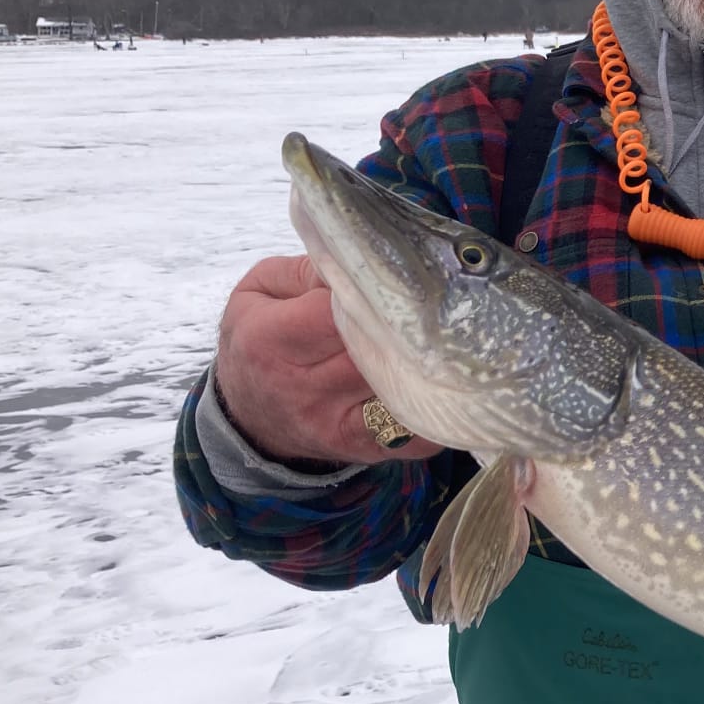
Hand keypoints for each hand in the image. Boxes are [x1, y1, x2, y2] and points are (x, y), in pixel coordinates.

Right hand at [213, 254, 442, 467]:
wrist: (248, 415)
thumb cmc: (259, 340)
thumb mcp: (259, 291)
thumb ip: (304, 268)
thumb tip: (357, 256)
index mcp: (270, 339)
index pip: (334, 310)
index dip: (370, 290)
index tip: (392, 276)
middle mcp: (301, 384)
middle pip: (374, 347)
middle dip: (407, 323)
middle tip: (438, 301)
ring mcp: (334, 420)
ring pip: (399, 385)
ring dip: (431, 361)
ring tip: (455, 335)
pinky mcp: (362, 447)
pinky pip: (413, 434)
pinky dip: (439, 414)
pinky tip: (455, 388)